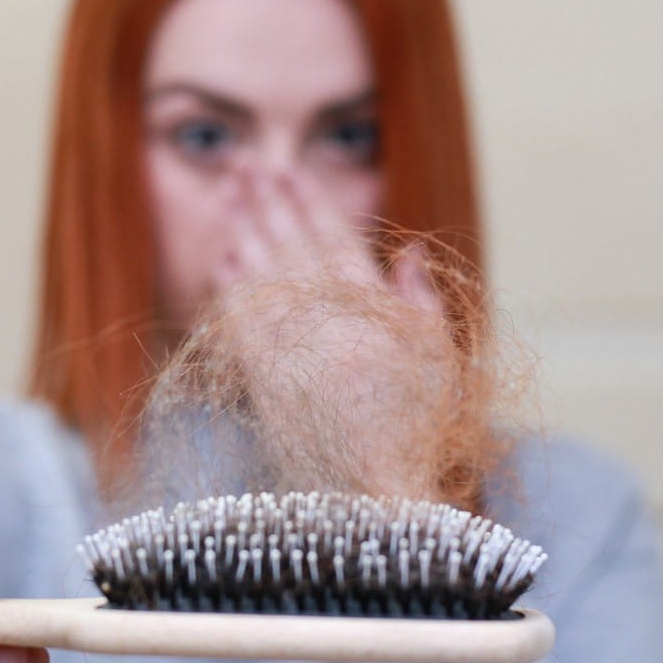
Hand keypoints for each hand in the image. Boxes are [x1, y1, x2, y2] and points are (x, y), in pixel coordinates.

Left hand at [202, 166, 452, 499]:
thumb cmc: (422, 432)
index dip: (309, 201)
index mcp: (378, 313)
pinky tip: (222, 261)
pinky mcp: (269, 384)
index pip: (337, 241)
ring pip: (264, 277)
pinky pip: (244, 325)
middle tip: (246, 164)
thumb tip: (410, 249)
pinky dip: (232, 290)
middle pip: (293, 247)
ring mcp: (298, 352)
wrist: (385, 498)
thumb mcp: (441, 362)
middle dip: (269, 201)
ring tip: (230, 196)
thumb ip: (423, 301)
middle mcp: (335, 324)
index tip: (289, 170)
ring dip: (245, 231)